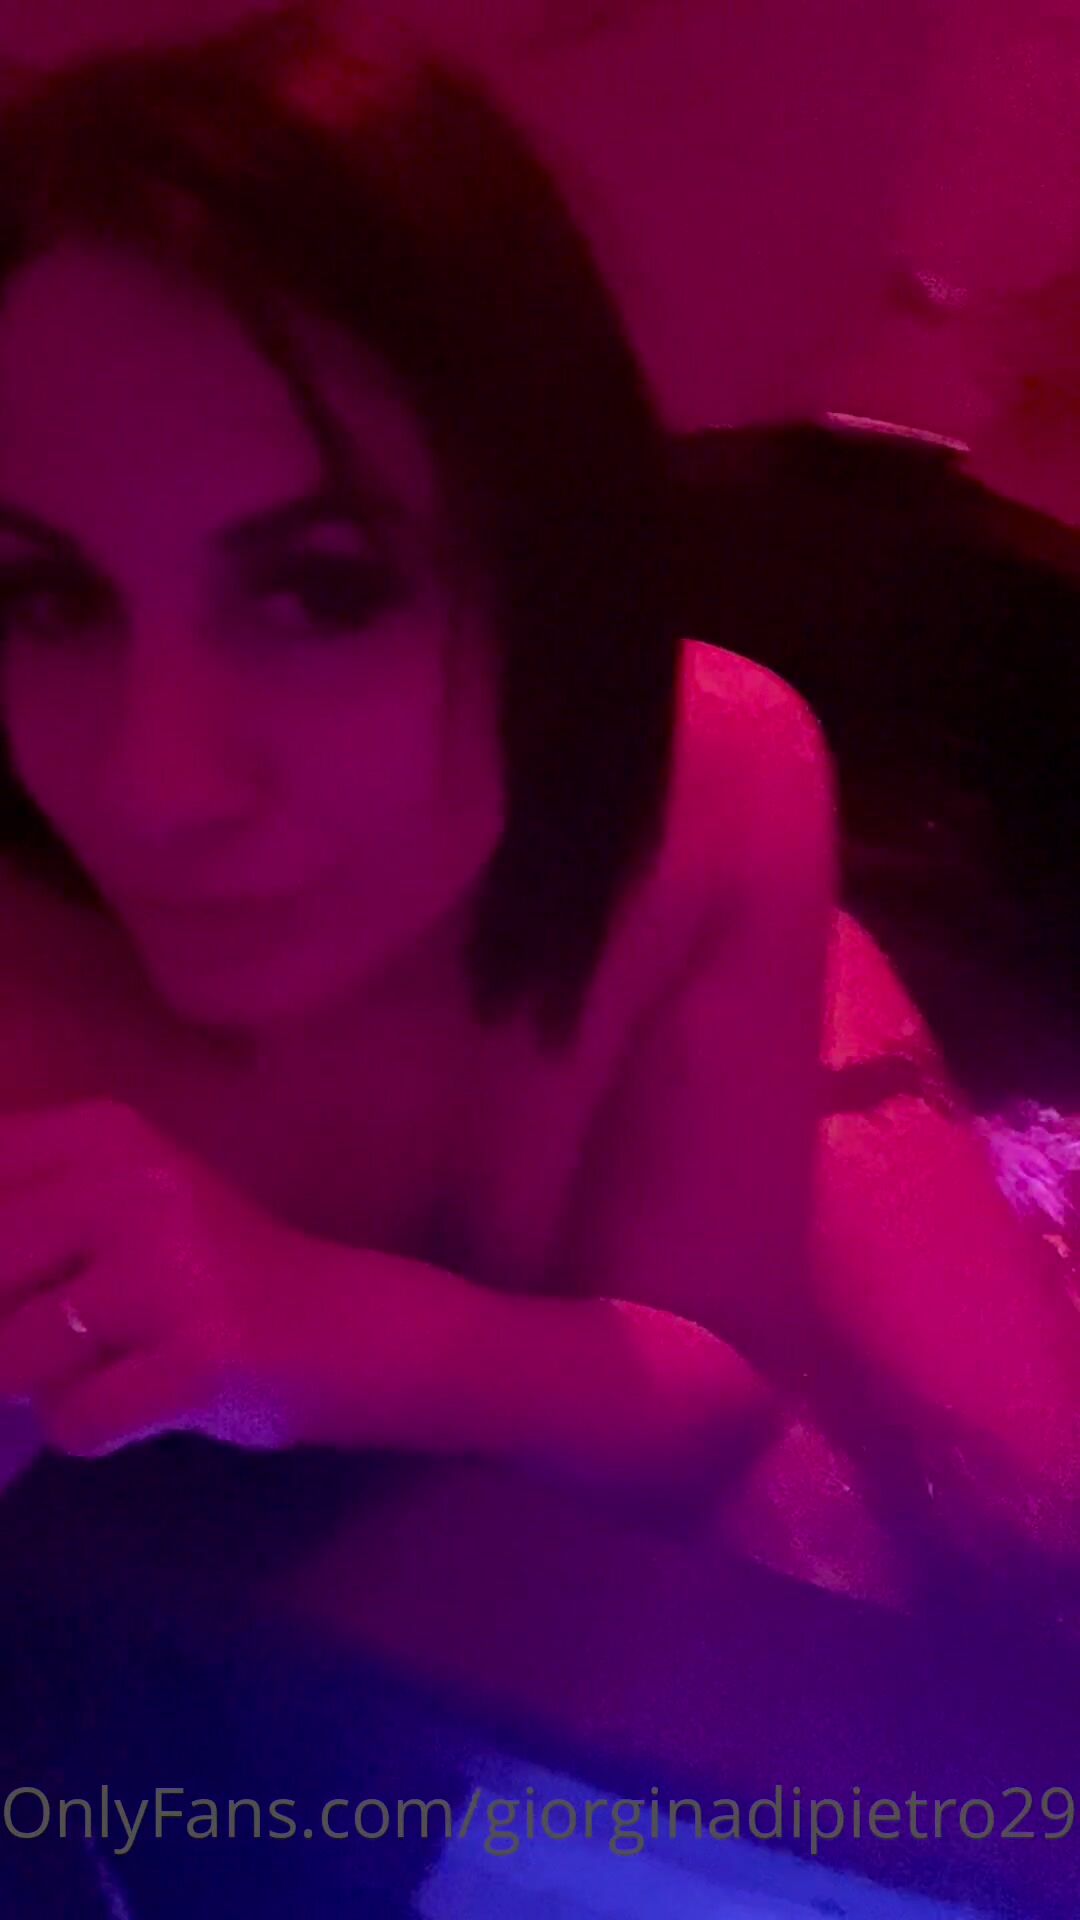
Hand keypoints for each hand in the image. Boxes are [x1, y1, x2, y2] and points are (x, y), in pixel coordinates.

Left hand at [0, 1095, 358, 1458]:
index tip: (14, 1290)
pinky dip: (90, 1428)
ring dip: (39, 1385)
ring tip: (105, 1365)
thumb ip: (13, 1218)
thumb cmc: (205, 1273)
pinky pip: (75, 1420)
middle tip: (62, 1339)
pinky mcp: (199, 1356)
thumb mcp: (109, 1206)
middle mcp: (134, 1184)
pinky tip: (145, 1401)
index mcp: (101, 1135)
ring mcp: (170, 1269)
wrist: (349, 1329)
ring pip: (11, 1356)